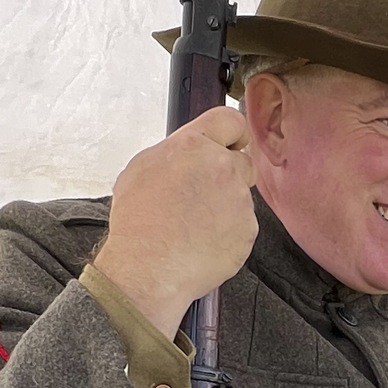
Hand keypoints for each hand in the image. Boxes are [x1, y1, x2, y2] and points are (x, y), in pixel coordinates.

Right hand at [92, 107, 258, 339]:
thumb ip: (177, 152)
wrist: (150, 267)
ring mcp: (240, 200)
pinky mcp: (249, 230)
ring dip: (226, 207)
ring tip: (196, 226)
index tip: (229, 145)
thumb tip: (191, 154)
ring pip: (241, 197)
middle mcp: (223, 167)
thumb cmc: (139, 221)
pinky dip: (229, 233)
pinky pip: (243, 226)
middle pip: (243, 161)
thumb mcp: (143, 168)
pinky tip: (204, 242)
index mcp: (194, 145)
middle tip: (203, 196)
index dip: (232, 134)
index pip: (232, 121)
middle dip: (229, 174)